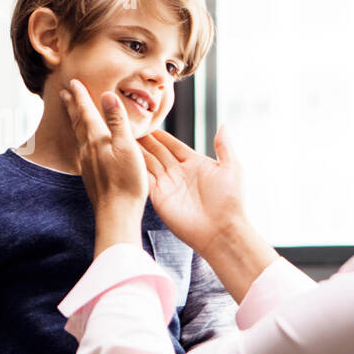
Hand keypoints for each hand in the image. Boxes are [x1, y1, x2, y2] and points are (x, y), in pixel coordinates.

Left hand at [60, 79, 147, 252]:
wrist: (117, 213)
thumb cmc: (126, 181)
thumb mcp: (126, 146)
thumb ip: (116, 121)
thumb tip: (106, 95)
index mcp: (96, 140)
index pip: (86, 112)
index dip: (80, 96)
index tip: (73, 82)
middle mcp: (88, 149)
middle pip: (77, 122)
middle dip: (72, 106)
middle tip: (64, 93)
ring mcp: (88, 163)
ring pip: (78, 135)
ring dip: (75, 120)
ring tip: (73, 113)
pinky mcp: (92, 175)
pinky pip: (83, 148)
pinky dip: (81, 137)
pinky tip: (85, 143)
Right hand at [140, 126, 277, 301]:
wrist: (221, 230)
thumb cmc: (230, 201)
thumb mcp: (232, 168)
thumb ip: (224, 146)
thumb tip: (224, 125)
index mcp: (195, 164)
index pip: (173, 145)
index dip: (161, 135)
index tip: (148, 123)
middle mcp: (178, 173)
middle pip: (157, 152)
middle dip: (144, 140)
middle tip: (129, 127)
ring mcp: (167, 185)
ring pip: (148, 163)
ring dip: (136, 151)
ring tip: (121, 137)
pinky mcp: (158, 197)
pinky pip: (144, 179)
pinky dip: (134, 168)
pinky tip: (124, 156)